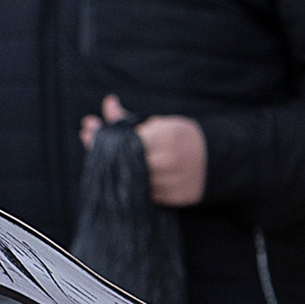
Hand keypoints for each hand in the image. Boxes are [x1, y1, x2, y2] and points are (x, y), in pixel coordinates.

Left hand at [79, 96, 207, 207]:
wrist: (217, 162)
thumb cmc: (184, 139)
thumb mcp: (160, 124)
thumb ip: (131, 119)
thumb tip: (108, 104)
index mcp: (165, 138)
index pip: (124, 140)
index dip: (103, 136)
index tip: (88, 128)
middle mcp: (165, 162)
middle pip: (122, 160)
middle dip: (101, 150)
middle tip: (87, 137)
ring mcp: (167, 183)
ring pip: (128, 179)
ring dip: (111, 168)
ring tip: (103, 155)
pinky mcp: (169, 199)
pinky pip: (140, 193)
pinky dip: (128, 182)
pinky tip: (120, 172)